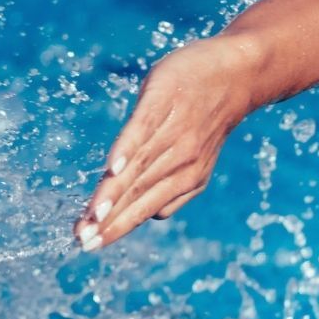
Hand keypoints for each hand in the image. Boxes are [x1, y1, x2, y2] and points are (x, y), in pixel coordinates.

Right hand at [74, 35, 260, 250]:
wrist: (236, 73)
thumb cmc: (205, 117)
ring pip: (139, 169)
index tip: (89, 245)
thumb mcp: (194, 156)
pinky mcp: (163, 102)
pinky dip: (128, 149)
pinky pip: (144, 130)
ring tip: (92, 217)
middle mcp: (182, 161)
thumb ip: (169, 184)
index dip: (117, 226)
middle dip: (111, 221)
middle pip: (139, 195)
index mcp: (188, 178)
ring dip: (114, 194)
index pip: (145, 206)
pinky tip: (111, 168)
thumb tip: (147, 214)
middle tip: (83, 241)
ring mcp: (173, 132)